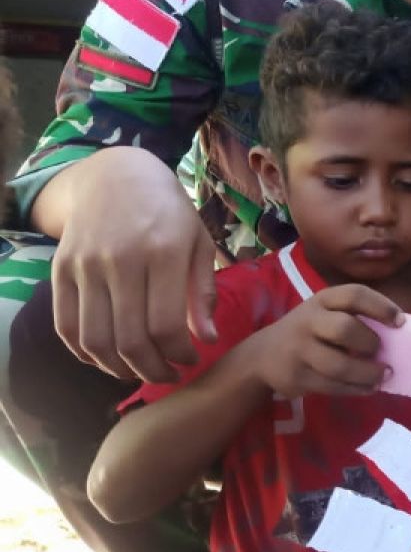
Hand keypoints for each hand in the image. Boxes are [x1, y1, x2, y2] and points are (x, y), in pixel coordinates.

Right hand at [47, 147, 219, 383]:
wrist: (116, 176)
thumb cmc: (168, 213)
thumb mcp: (198, 243)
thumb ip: (203, 291)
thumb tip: (208, 339)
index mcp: (164, 251)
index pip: (166, 324)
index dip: (179, 354)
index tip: (190, 360)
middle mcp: (121, 259)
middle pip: (130, 339)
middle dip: (152, 370)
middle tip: (167, 375)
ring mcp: (86, 265)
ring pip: (95, 339)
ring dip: (118, 369)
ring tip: (139, 372)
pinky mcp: (60, 269)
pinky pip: (66, 326)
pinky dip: (85, 353)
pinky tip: (107, 360)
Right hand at [252, 284, 400, 398]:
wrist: (262, 355)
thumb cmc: (309, 331)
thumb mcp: (325, 314)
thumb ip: (355, 318)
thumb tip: (400, 334)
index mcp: (322, 300)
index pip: (354, 294)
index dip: (381, 306)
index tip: (400, 322)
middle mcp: (308, 321)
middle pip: (345, 329)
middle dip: (369, 342)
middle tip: (380, 352)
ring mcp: (300, 350)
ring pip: (339, 365)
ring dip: (367, 373)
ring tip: (383, 376)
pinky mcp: (296, 377)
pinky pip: (332, 386)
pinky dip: (356, 389)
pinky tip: (368, 388)